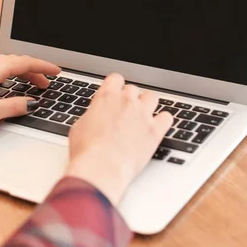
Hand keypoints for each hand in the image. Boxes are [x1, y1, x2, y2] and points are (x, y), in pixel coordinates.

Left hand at [0, 54, 60, 138]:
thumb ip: (14, 106)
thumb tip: (32, 103)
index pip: (25, 63)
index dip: (43, 67)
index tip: (57, 71)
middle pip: (17, 62)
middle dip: (35, 71)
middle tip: (47, 83)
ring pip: (7, 64)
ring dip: (22, 72)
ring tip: (31, 84)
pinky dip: (10, 74)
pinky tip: (8, 84)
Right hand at [65, 73, 172, 204]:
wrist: (102, 168)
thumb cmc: (87, 151)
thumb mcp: (79, 127)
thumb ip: (91, 116)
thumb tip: (94, 117)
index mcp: (106, 97)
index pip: (115, 79)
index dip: (115, 87)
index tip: (114, 94)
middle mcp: (127, 101)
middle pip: (133, 89)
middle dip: (129, 99)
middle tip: (124, 113)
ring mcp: (143, 114)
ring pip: (152, 97)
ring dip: (147, 105)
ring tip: (142, 118)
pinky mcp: (155, 130)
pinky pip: (167, 117)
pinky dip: (163, 121)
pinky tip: (157, 128)